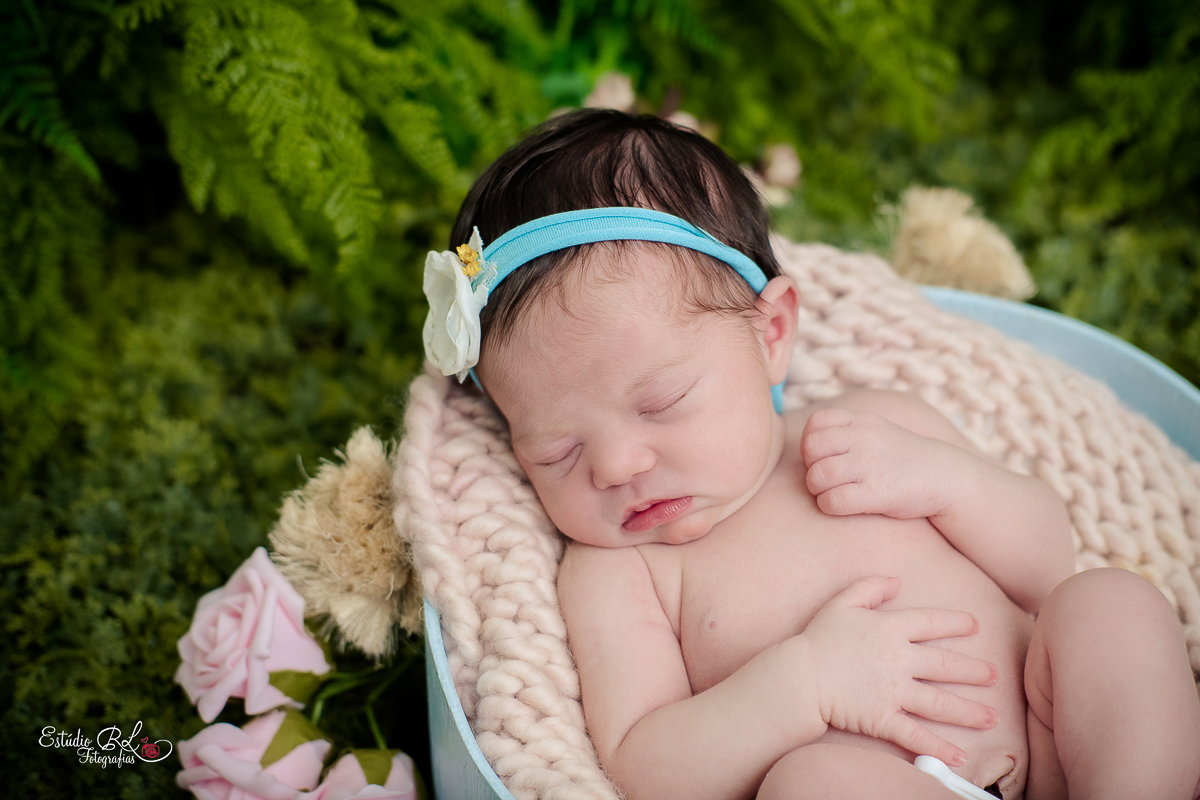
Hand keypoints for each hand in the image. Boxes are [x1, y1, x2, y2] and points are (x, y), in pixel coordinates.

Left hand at [801, 407, 961, 517]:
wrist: (945, 477)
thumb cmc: (900, 458)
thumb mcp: (875, 431)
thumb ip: (844, 430)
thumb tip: (805, 443)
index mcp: (862, 420)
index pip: (816, 422)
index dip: (810, 442)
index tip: (822, 457)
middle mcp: (864, 438)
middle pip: (811, 448)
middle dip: (810, 466)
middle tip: (824, 478)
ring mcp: (870, 465)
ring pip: (818, 476)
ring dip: (818, 489)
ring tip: (832, 492)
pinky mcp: (877, 493)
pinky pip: (833, 501)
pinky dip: (829, 505)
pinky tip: (841, 505)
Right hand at [801, 577, 998, 766]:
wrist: (799, 677)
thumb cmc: (818, 639)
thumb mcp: (841, 603)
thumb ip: (870, 587)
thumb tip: (897, 580)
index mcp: (890, 629)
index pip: (932, 622)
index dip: (956, 622)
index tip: (974, 625)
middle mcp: (899, 660)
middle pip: (945, 664)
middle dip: (973, 670)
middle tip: (994, 675)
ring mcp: (893, 691)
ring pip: (940, 702)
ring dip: (969, 711)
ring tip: (991, 717)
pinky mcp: (883, 718)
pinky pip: (916, 735)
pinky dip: (939, 748)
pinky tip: (960, 756)